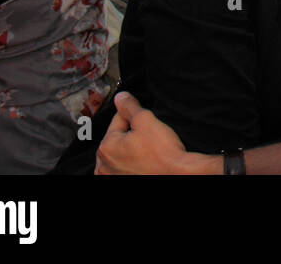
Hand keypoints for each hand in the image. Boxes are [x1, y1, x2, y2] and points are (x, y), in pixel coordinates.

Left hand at [95, 91, 210, 174]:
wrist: (176, 174)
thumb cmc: (162, 154)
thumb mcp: (146, 121)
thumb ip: (130, 107)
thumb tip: (121, 97)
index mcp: (106, 147)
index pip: (117, 120)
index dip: (134, 116)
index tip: (146, 121)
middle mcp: (103, 166)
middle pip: (117, 138)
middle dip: (130, 134)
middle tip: (148, 137)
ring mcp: (111, 177)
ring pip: (120, 153)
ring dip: (130, 149)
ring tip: (147, 150)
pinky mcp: (120, 182)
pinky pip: (122, 167)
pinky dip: (130, 163)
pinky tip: (143, 161)